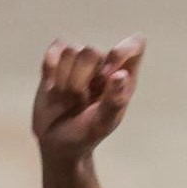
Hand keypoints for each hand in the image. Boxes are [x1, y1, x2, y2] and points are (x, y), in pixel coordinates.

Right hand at [32, 35, 144, 161]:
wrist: (57, 142)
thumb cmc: (86, 134)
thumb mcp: (102, 124)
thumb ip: (114, 100)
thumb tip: (121, 74)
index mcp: (124, 80)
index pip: (136, 45)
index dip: (121, 52)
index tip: (108, 73)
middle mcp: (104, 66)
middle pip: (92, 51)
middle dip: (80, 79)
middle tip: (79, 102)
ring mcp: (79, 64)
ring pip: (71, 51)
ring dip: (65, 79)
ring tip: (68, 99)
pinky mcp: (57, 63)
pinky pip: (53, 52)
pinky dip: (50, 71)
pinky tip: (52, 87)